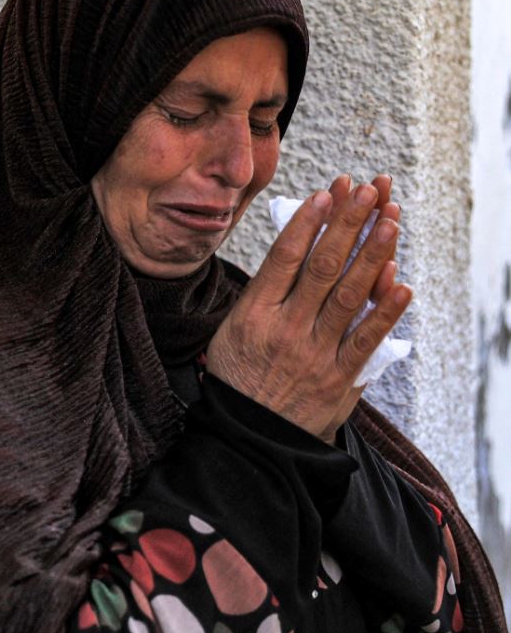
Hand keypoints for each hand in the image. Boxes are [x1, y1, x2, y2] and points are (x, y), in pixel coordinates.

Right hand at [206, 175, 411, 442]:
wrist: (248, 440)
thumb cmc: (237, 381)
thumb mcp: (230, 333)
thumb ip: (261, 298)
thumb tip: (289, 256)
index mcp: (253, 316)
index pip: (284, 258)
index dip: (308, 223)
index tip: (326, 195)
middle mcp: (285, 330)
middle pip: (323, 267)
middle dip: (348, 224)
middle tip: (366, 192)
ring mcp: (314, 353)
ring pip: (350, 295)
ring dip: (374, 254)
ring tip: (390, 220)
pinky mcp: (339, 378)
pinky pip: (367, 339)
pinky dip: (387, 311)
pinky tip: (402, 284)